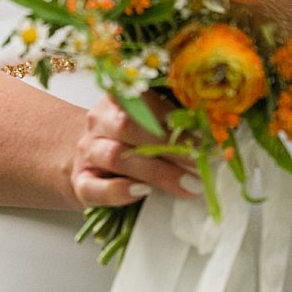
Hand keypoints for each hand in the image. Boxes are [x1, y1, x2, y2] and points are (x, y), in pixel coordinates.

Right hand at [69, 95, 202, 206]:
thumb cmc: (131, 138)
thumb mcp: (149, 122)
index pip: (144, 102)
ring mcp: (87, 152)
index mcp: (118, 98)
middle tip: (198, 163)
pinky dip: (118, 192)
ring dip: (154, 171)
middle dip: (166, 145)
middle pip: (127, 127)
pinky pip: (93, 188)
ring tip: (186, 185)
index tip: (203, 139)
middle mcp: (99, 121)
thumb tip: (211, 138)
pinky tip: (142, 193)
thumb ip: (173, 124)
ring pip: (114, 156)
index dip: (174, 120)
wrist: (91, 157)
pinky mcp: (80, 182)